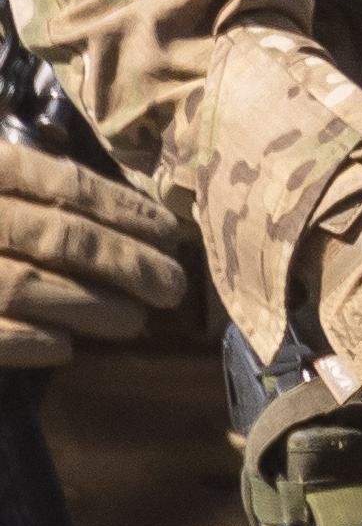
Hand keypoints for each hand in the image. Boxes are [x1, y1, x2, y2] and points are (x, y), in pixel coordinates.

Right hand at [0, 136, 191, 365]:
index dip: (126, 211)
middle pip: (59, 238)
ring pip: (26, 284)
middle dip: (126, 263)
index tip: (173, 235)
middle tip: (173, 288)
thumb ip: (31, 177)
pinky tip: (62, 348)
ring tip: (133, 322)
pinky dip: (25, 340)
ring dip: (89, 306)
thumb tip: (126, 203)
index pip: (65, 185)